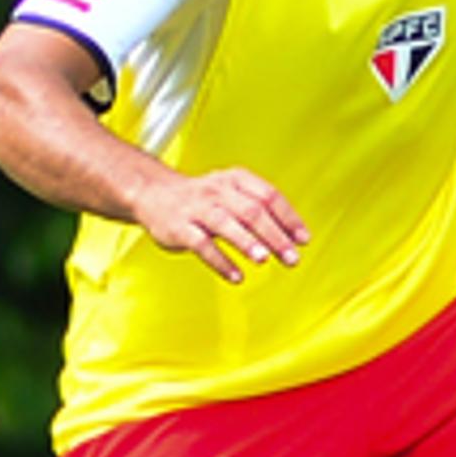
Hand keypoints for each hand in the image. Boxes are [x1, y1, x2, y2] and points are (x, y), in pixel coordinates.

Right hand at [137, 167, 309, 282]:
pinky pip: (201, 245)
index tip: (303, 240)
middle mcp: (217, 191)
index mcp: (236, 180)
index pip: (269, 196)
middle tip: (291, 258)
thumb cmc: (203, 198)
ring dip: (246, 243)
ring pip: (225, 224)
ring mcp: (197, 209)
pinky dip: (220, 262)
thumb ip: (263, 210)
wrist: (152, 192)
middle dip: (274, 236)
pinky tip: (236, 276)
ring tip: (264, 260)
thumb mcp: (234, 193)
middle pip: (251, 211)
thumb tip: (296, 237)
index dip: (289, 218)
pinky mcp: (179, 228)